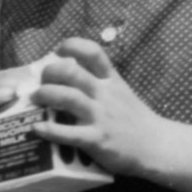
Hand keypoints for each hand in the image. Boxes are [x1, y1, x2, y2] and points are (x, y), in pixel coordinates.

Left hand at [30, 37, 158, 176]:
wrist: (156, 146)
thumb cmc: (134, 119)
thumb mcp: (121, 92)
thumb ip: (99, 82)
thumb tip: (65, 74)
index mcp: (111, 80)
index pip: (93, 52)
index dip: (73, 46)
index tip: (58, 49)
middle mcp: (105, 94)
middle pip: (73, 73)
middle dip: (51, 72)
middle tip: (41, 80)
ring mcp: (101, 116)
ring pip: (69, 97)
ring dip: (46, 94)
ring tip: (35, 98)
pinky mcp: (97, 140)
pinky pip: (70, 133)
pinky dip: (50, 129)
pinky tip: (37, 128)